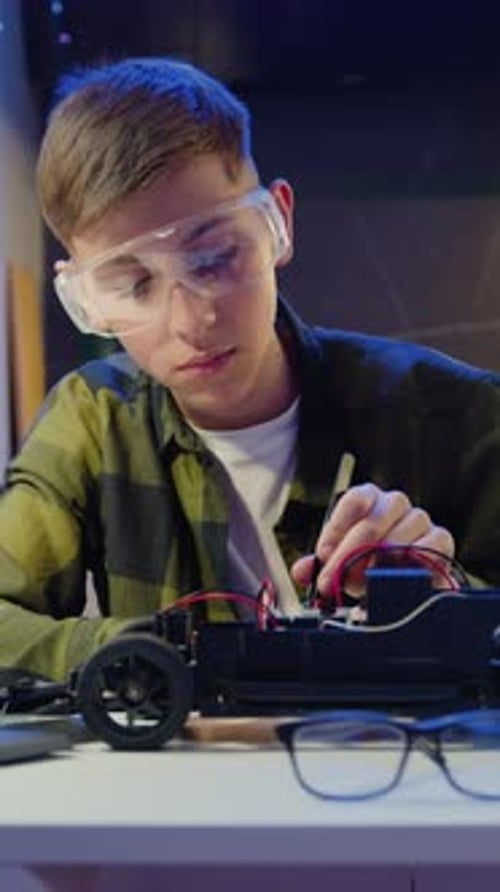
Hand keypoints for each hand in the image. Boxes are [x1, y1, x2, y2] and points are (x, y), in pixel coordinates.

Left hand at [291, 483, 454, 597]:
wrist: (406, 579)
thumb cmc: (369, 562)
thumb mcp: (340, 560)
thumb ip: (320, 564)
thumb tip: (301, 571)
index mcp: (368, 498)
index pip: (354, 500)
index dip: (337, 529)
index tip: (324, 556)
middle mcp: (394, 503)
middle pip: (372, 523)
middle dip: (350, 557)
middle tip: (337, 582)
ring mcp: (419, 519)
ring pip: (398, 538)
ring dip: (377, 567)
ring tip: (362, 586)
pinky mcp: (440, 539)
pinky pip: (427, 548)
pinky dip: (409, 566)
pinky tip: (394, 578)